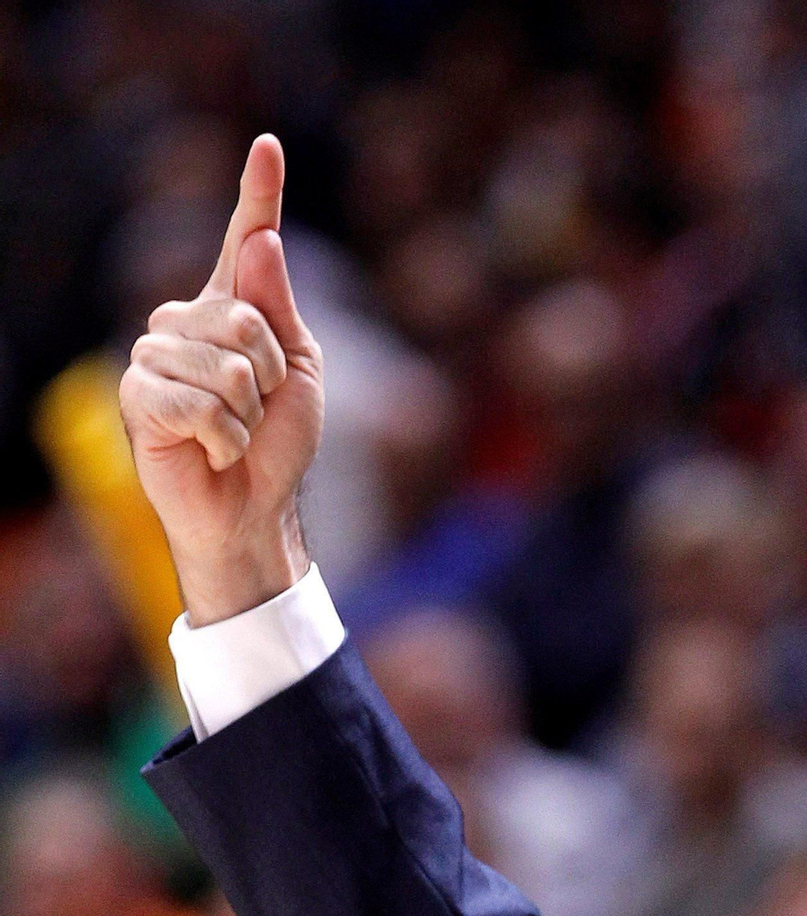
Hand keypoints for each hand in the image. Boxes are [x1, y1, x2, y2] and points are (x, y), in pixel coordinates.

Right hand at [119, 133, 322, 623]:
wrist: (252, 509)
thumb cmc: (275, 444)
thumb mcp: (299, 375)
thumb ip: (279, 311)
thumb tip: (262, 241)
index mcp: (232, 308)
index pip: (244, 240)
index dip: (258, 194)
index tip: (269, 147)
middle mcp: (187, 321)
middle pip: (245, 318)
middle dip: (269, 376)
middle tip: (258, 411)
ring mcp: (157, 355)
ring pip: (225, 365)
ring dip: (246, 414)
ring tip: (234, 434)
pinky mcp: (140, 395)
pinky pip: (199, 403)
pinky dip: (223, 438)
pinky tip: (213, 450)